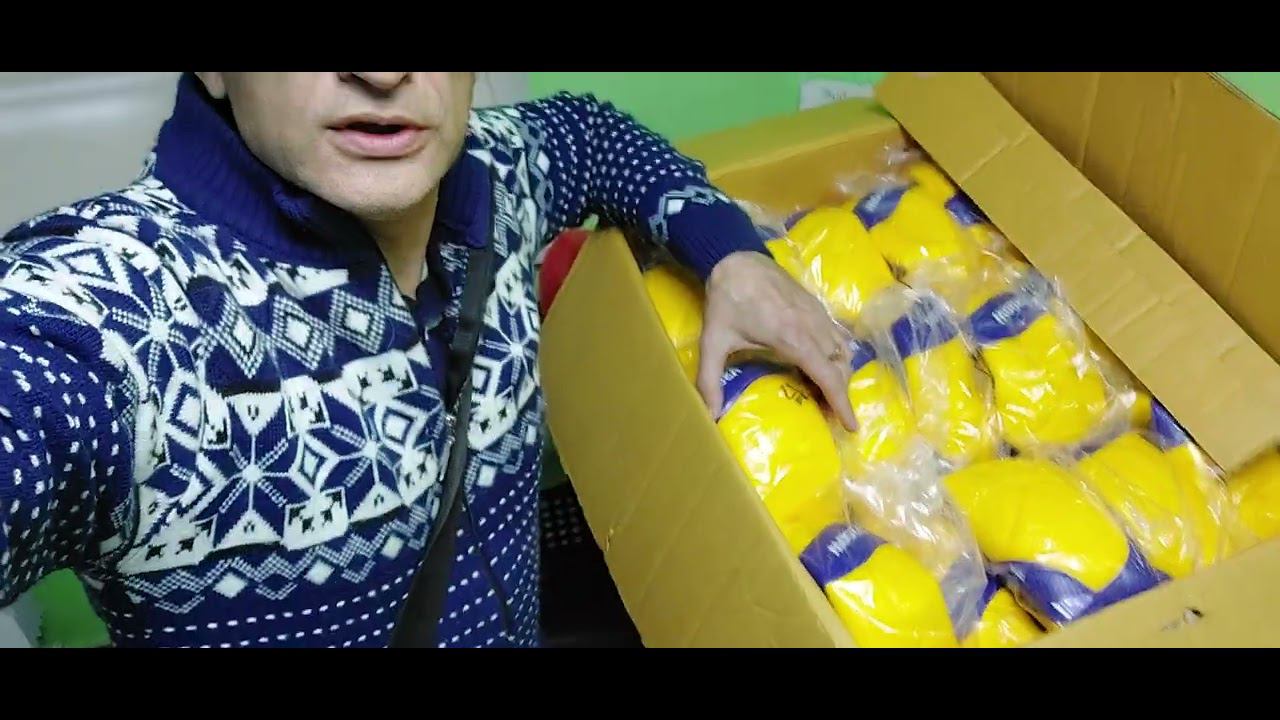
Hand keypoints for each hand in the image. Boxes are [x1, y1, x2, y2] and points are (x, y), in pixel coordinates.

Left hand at [697, 251, 858, 430]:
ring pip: (843, 351)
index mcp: (794, 339)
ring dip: (840, 373)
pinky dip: (838, 353)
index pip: (829, 377)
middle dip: (840, 393)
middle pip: (841, 368)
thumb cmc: (726, 300)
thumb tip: (709, 415)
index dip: (842, 404)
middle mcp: (814, 327)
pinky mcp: (816, 306)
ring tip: (825, 392)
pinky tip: (823, 362)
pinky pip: (838, 334)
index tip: (852, 426)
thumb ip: (709, 380)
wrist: (736, 257)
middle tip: (828, 414)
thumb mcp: (713, 341)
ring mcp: (818, 314)